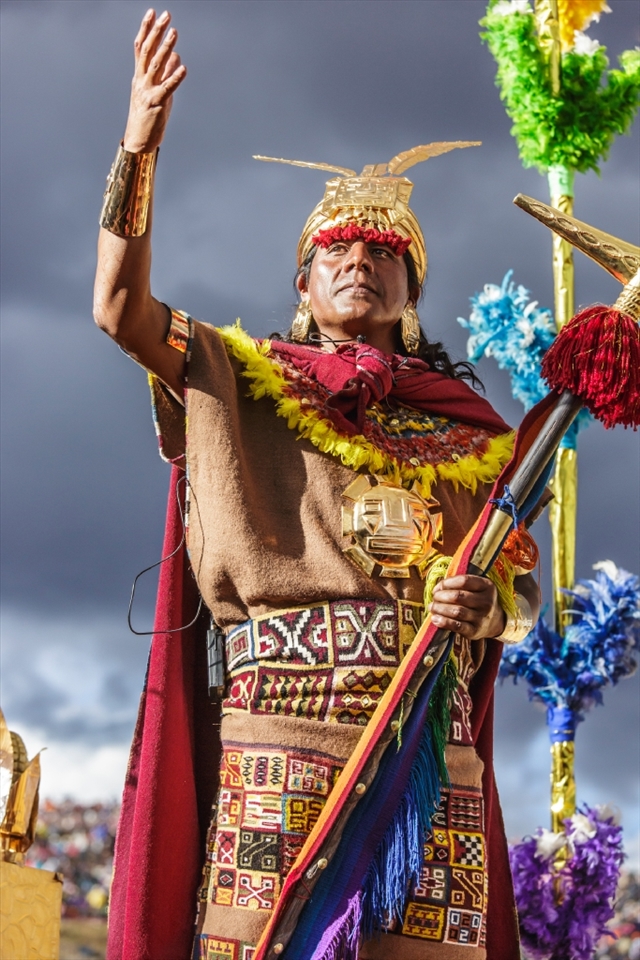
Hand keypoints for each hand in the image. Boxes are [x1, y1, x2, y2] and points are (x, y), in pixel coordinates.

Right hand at [123, 9, 186, 153]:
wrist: (140, 140)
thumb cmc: (149, 116)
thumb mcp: (158, 90)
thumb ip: (165, 73)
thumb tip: (176, 55)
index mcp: (140, 76)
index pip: (141, 47)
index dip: (146, 29)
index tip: (152, 12)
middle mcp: (141, 80)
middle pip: (147, 50)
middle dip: (156, 31)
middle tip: (166, 15)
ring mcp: (148, 91)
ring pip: (156, 65)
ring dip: (166, 48)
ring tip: (174, 33)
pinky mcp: (157, 104)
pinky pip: (167, 88)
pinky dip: (175, 77)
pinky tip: (183, 68)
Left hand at [428, 575, 505, 640]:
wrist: (493, 621)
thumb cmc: (477, 600)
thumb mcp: (476, 587)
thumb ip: (459, 584)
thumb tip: (437, 588)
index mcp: (487, 586)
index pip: (464, 581)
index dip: (447, 583)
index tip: (438, 587)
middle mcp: (487, 602)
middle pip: (458, 596)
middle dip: (441, 596)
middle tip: (434, 598)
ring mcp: (481, 618)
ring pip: (456, 611)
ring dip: (440, 608)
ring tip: (432, 607)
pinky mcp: (475, 631)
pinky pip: (457, 626)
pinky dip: (444, 622)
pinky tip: (435, 619)